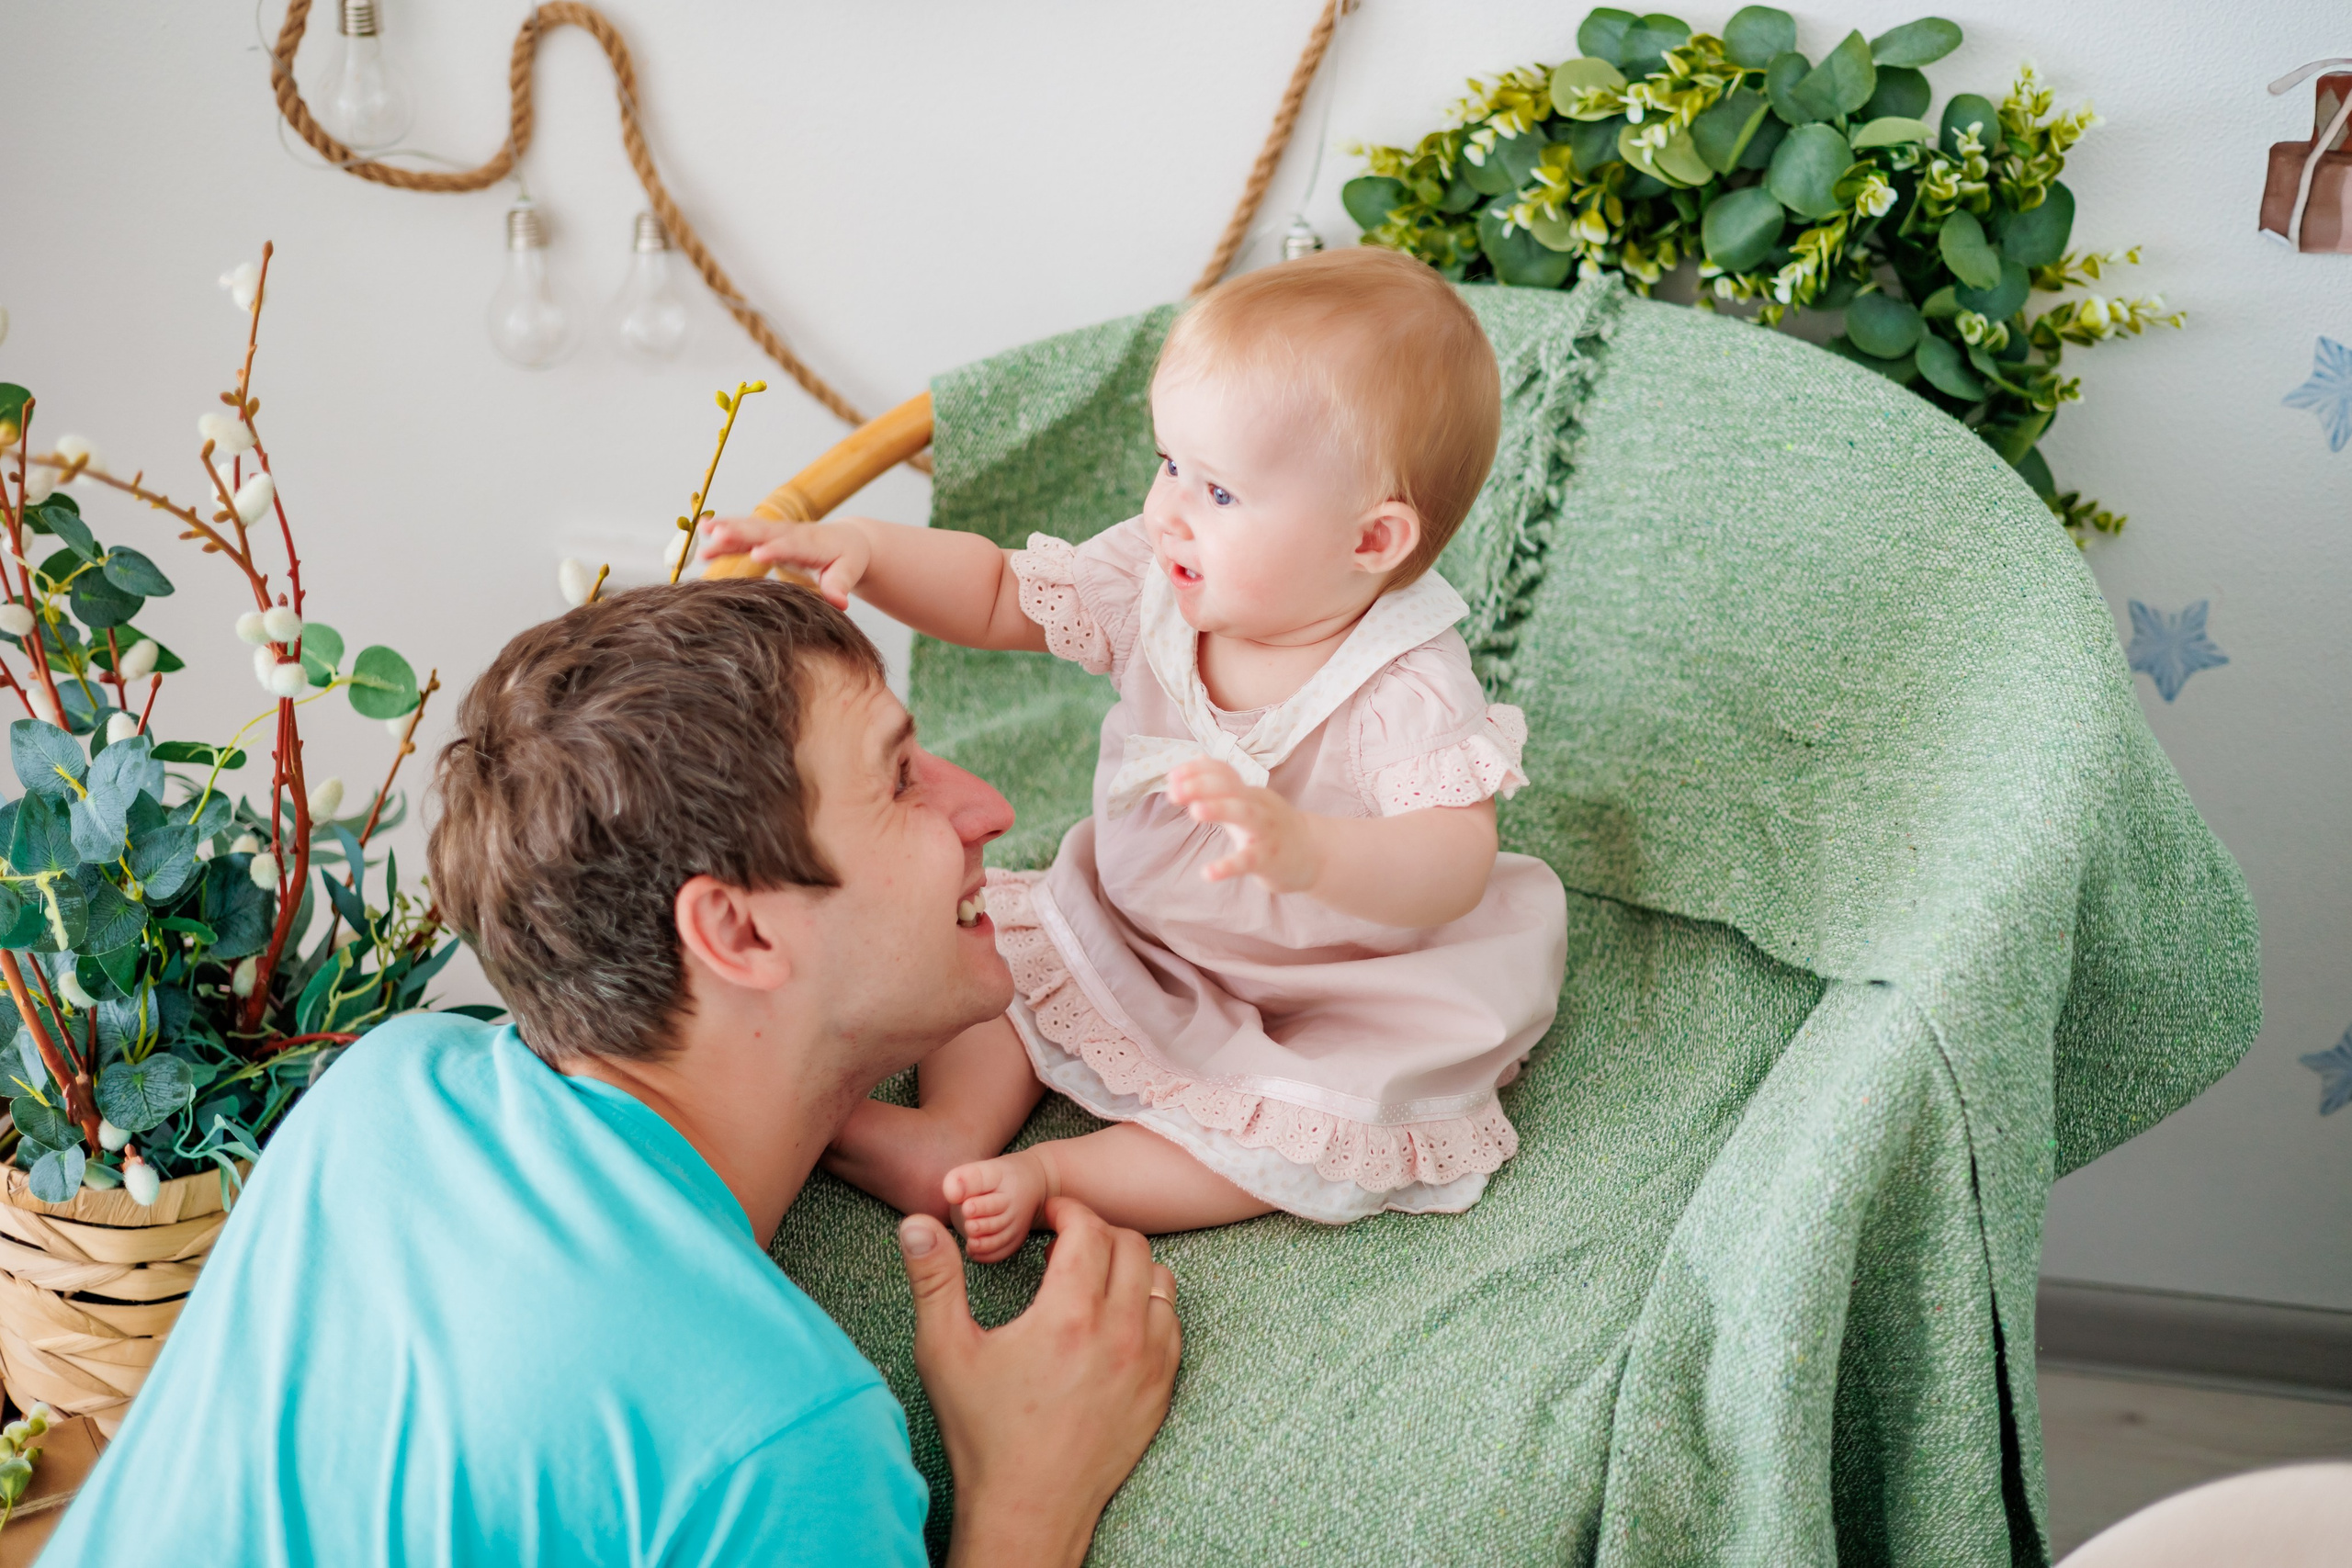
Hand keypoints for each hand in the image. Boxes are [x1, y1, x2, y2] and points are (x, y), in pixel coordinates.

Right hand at [698, 515, 872, 607]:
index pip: (791, 546)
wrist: (845, 539)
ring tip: (703, 533)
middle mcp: (790, 533)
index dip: (776, 549)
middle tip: (718, 535)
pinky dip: (723, 532)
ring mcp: (775, 532)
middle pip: (762, 531)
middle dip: (740, 533)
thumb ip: (839, 586)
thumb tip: (841, 604)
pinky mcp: (765, 535)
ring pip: (748, 528)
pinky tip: (702, 534)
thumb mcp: (847, 572)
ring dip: (725, 529)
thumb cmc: (846, 559)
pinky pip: (742, 532)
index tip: (759, 554)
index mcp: (811, 543)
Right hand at [900, 1199, 1179, 1567]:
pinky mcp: (1161, 1390)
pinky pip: (1172, 1325)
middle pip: (1130, 1245)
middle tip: (1064, 1246)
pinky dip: (1149, 1308)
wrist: (1029, 1508)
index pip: (1088, 1227)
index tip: (1046, 1217)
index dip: (1066, 1210)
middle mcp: (1120, 1332)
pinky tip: (1114, 1321)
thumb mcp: (945, 1352)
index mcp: (1069, 1314)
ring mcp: (1148, 1363)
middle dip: (1096, 1233)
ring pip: (1160, 1281)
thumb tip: (917, 1224)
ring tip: (1090, 1280)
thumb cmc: (984, 1434)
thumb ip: (933, 1279)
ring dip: (1129, 1268)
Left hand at [1164, 756, 1324, 893]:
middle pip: (1231, 787)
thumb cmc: (1272, 828)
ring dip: (1219, 809)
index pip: (1223, 772)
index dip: (1197, 771)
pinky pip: (1249, 860)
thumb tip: (1193, 762)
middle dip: (1200, 786)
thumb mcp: (1246, 803)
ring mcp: (1266, 830)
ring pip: (1244, 813)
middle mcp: (1258, 805)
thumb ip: (1219, 787)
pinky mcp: (1269, 858)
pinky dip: (1229, 866)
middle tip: (1173, 791)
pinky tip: (1208, 873)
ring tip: (1194, 812)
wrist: (1314, 854)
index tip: (1171, 776)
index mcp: (1248, 792)